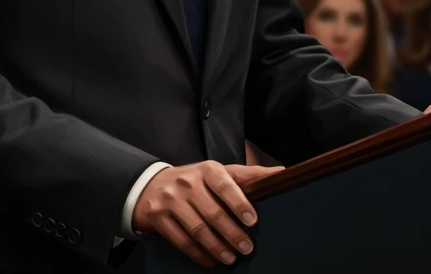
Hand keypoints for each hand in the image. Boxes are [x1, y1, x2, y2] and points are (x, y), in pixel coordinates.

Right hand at [131, 161, 282, 265]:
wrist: (150, 185)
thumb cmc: (193, 180)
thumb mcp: (217, 172)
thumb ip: (246, 175)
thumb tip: (280, 173)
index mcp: (207, 169)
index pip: (225, 185)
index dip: (240, 203)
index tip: (253, 221)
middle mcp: (188, 183)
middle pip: (213, 212)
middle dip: (232, 233)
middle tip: (247, 248)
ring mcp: (171, 200)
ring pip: (197, 229)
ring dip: (216, 247)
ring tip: (231, 258)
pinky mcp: (158, 217)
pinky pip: (181, 241)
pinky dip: (198, 254)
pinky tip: (211, 261)